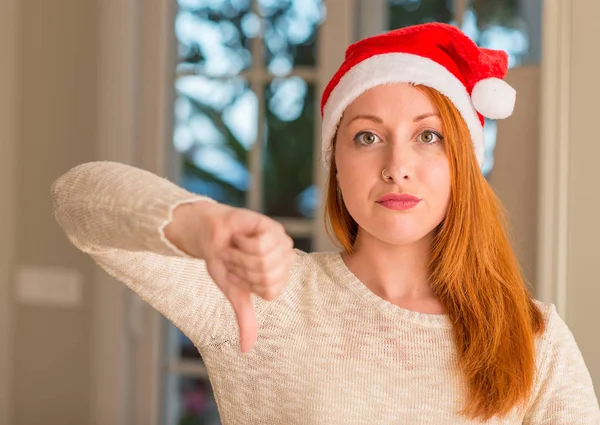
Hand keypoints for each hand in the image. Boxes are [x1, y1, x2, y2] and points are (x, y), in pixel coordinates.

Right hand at [166, 201, 296, 352]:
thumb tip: (246, 349)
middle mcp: (285, 262)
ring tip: (236, 247)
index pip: (269, 293)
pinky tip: (241, 236)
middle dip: (242, 269)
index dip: (246, 284)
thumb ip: (245, 318)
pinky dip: (243, 243)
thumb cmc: (223, 261)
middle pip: (267, 277)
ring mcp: (282, 244)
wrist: (209, 235)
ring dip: (240, 256)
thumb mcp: (234, 293)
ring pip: (264, 261)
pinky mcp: (274, 228)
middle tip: (235, 258)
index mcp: (279, 280)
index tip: (238, 274)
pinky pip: (261, 245)